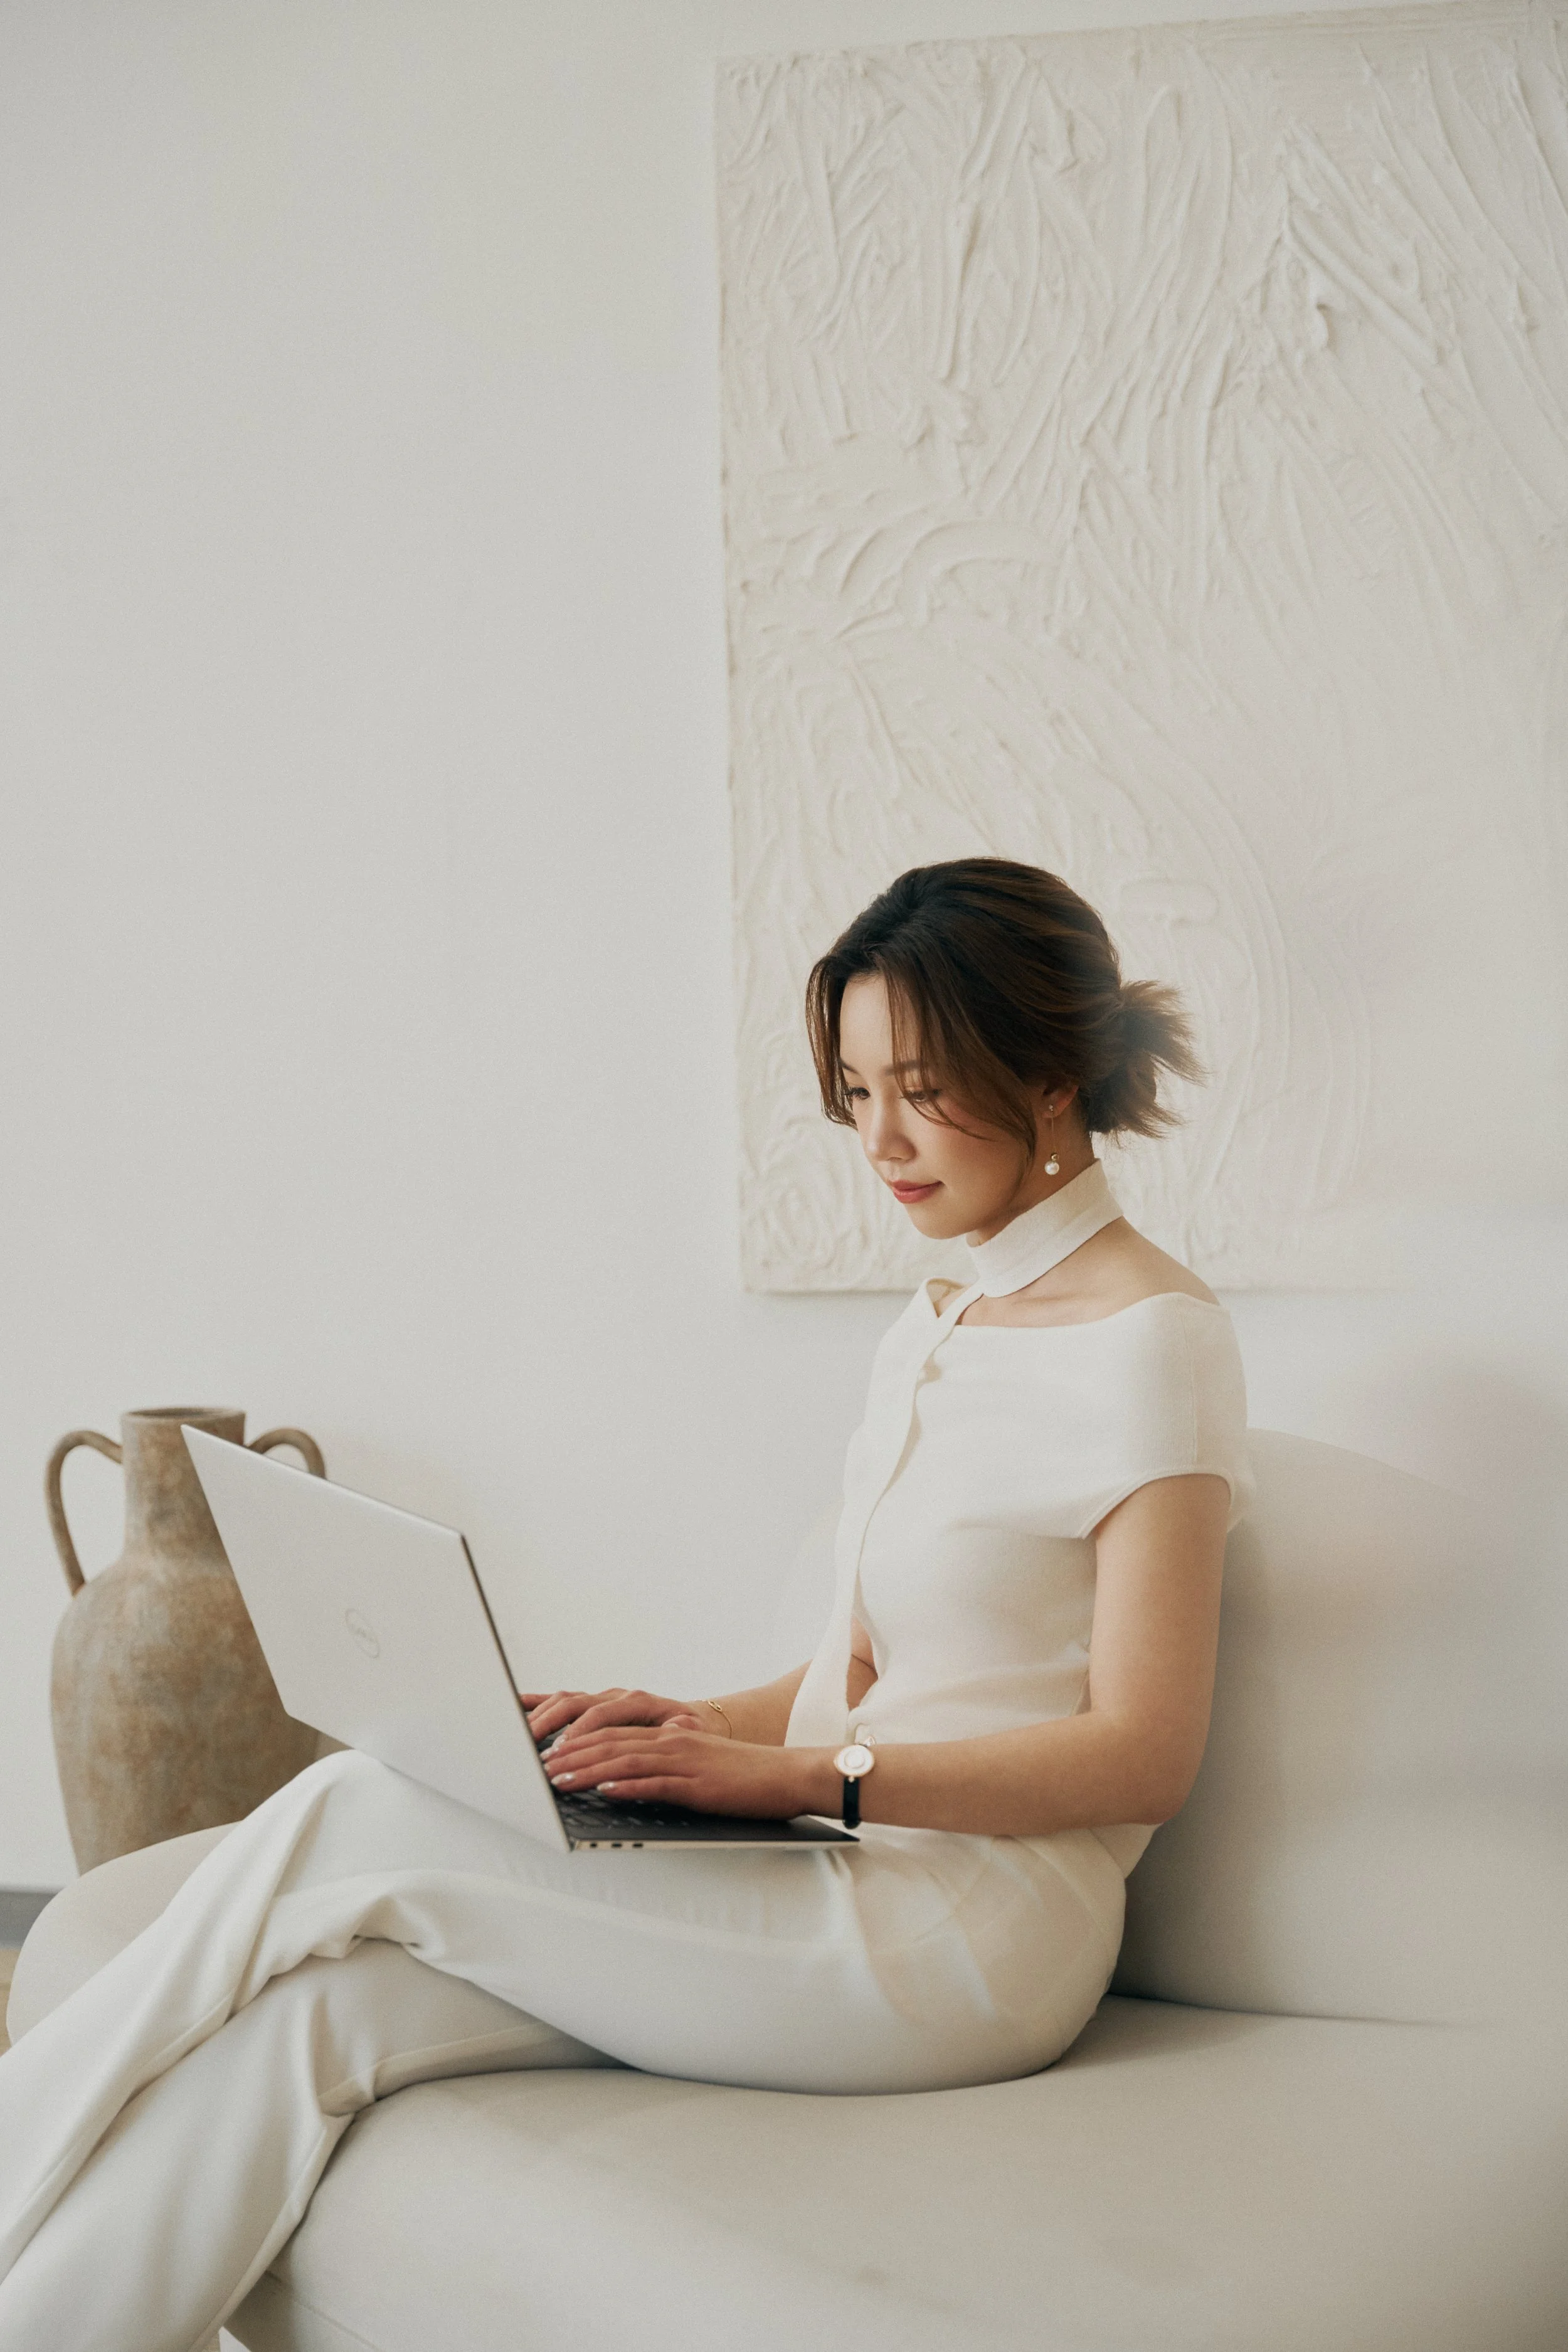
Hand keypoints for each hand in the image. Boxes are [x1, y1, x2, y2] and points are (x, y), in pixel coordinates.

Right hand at [519, 1686, 713, 1749]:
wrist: (695, 1718)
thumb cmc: (691, 1730)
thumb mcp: (692, 1732)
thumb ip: (681, 1730)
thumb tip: (675, 1727)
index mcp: (637, 1701)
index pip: (601, 1714)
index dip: (579, 1732)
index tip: (561, 1752)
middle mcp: (615, 1695)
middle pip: (574, 1704)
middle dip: (550, 1725)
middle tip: (529, 1748)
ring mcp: (601, 1698)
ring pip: (563, 1701)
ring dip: (540, 1717)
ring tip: (519, 1738)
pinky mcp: (591, 1704)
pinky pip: (559, 1700)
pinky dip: (537, 1702)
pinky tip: (516, 1706)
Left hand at [541, 1719, 826, 1818]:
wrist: (790, 1774)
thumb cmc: (745, 1776)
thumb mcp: (698, 1765)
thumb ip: (663, 1768)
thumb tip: (621, 1780)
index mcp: (671, 1735)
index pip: (613, 1734)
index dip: (577, 1741)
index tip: (547, 1754)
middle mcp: (673, 1741)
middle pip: (610, 1743)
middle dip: (571, 1755)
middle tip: (538, 1768)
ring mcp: (686, 1761)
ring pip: (625, 1760)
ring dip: (587, 1770)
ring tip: (557, 1780)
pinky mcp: (699, 1784)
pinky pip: (658, 1783)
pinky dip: (628, 1786)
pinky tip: (606, 1790)